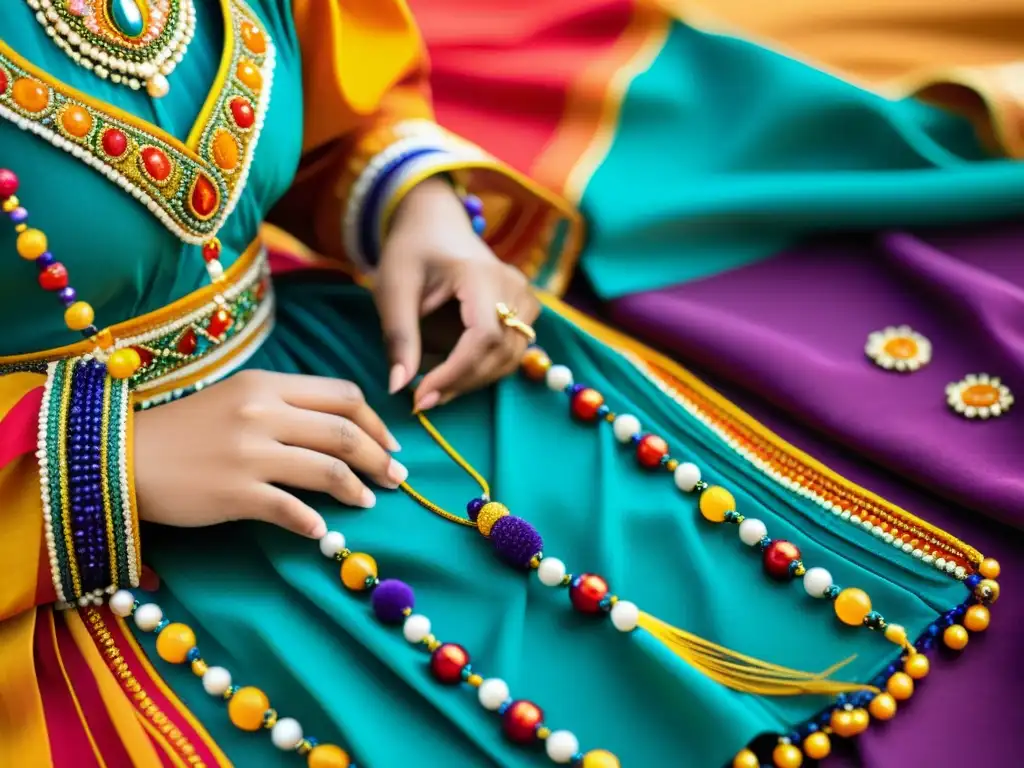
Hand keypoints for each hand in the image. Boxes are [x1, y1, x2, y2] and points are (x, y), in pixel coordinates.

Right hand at [132, 371, 405, 537]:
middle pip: (344, 432)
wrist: (121, 458)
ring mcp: (249, 454)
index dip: (376, 422)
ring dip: (357, 489)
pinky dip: (313, 522)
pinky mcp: (234, 493)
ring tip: (368, 502)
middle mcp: (262, 413)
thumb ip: (285, 407)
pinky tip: (321, 531)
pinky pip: (291, 509)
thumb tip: (336, 430)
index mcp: (266, 384)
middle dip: (380, 457)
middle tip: (396, 478)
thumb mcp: (236, 400)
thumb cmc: (184, 430)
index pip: (343, 395)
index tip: (389, 443)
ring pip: (327, 469)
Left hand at [373, 177, 538, 410]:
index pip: (483, 338)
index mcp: (481, 275)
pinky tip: (454, 374)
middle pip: (501, 352)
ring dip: (473, 380)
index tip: (421, 396)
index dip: (455, 373)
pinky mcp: (525, 308)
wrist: (435, 222)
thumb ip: (399, 338)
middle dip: (461, 383)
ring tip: (435, 390)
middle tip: (422, 400)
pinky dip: (485, 369)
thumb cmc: (411, 251)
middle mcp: (513, 286)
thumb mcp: (394, 289)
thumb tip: (398, 388)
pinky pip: (512, 350)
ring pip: (510, 357)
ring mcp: (524, 297)